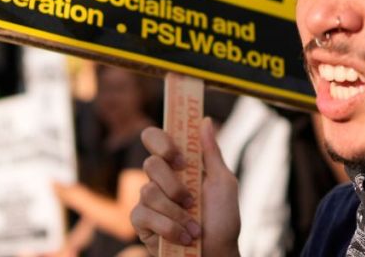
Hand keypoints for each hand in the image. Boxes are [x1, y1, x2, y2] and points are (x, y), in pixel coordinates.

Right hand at [130, 118, 239, 256]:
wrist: (217, 254)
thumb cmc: (223, 219)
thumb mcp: (223, 183)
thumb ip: (211, 153)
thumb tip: (205, 120)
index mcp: (177, 165)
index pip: (155, 139)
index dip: (162, 142)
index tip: (179, 158)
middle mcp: (160, 179)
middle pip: (150, 164)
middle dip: (174, 185)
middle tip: (191, 200)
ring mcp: (148, 200)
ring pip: (148, 191)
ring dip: (177, 213)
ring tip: (194, 227)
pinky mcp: (141, 222)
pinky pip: (145, 214)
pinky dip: (169, 228)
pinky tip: (184, 237)